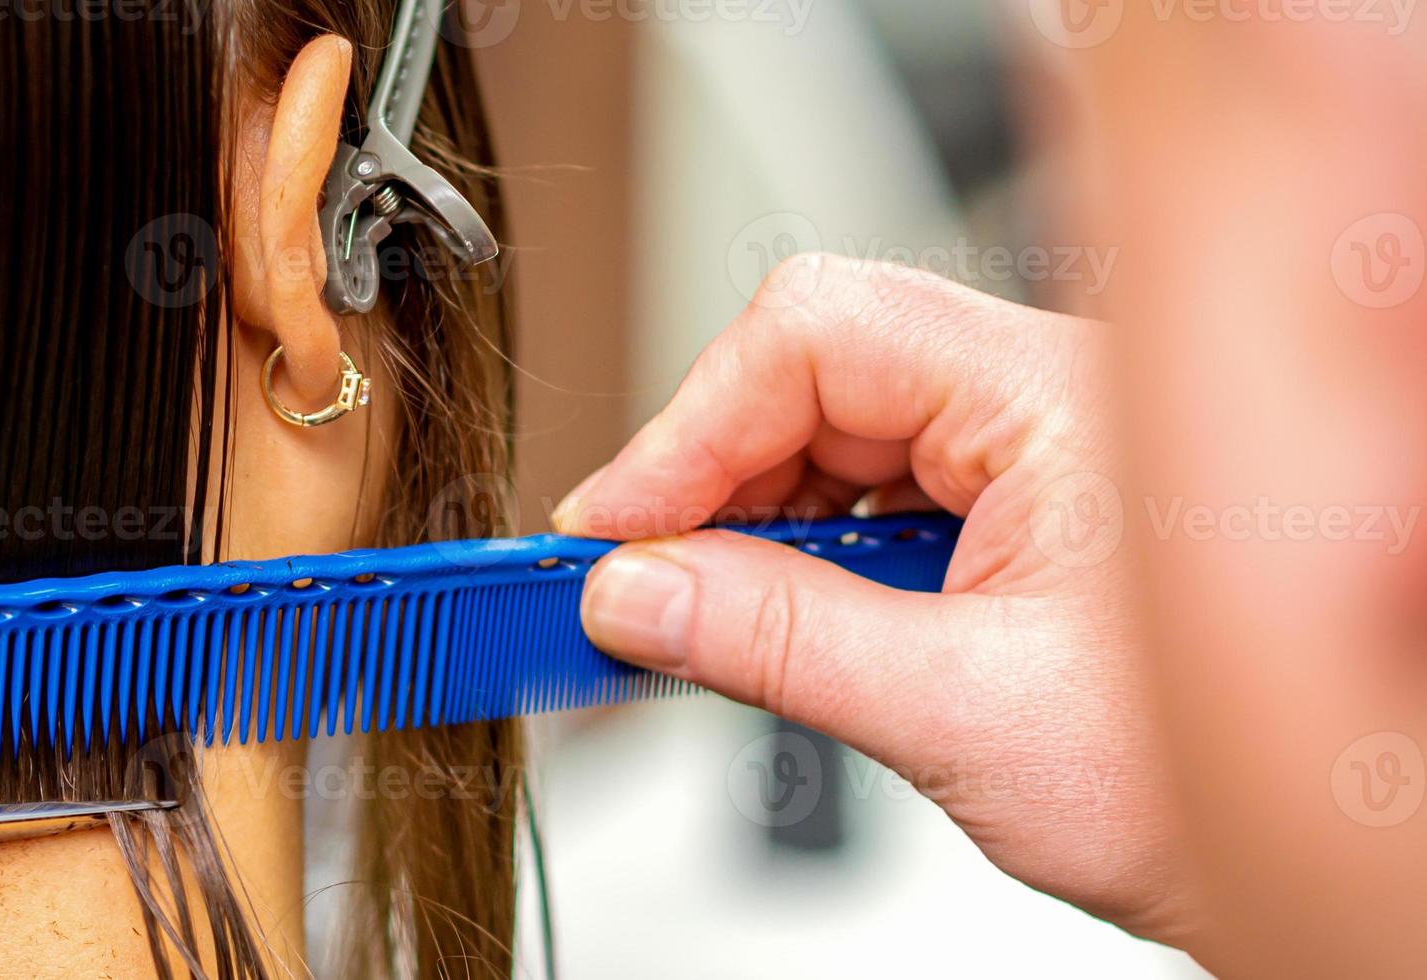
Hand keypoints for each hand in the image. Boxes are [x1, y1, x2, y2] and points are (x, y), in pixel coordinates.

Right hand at [553, 255, 1190, 941]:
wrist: (1323, 856)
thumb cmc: (1208, 779)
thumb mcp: (960, 713)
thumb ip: (777, 641)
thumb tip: (633, 590)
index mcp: (1058, 398)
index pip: (817, 335)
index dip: (690, 427)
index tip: (613, 528)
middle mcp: (1047, 398)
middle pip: (811, 371)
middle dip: (712, 480)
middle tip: (633, 581)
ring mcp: (1032, 449)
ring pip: (832, 431)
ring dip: (755, 524)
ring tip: (708, 620)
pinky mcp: (1016, 506)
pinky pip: (872, 487)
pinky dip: (805, 553)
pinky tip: (779, 621)